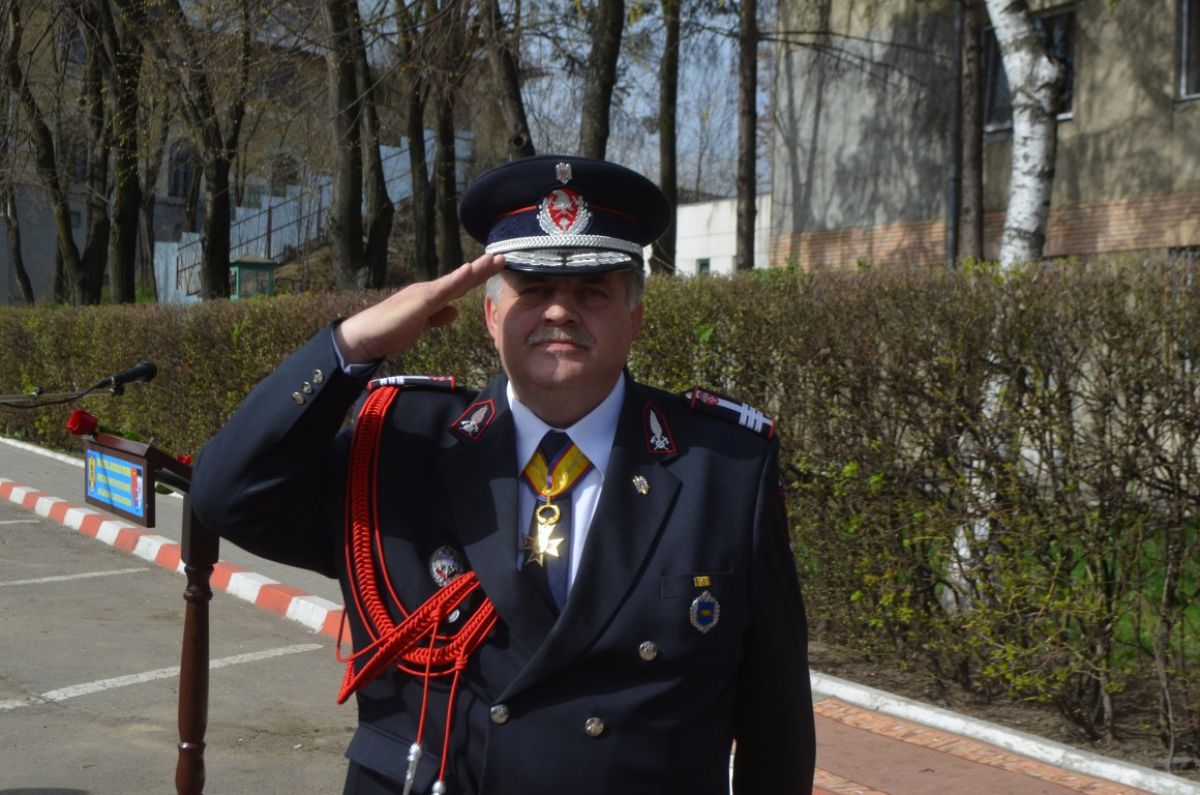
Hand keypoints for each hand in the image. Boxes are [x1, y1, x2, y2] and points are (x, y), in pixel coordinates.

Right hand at [334, 254, 504, 362]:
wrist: (366, 335)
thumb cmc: (390, 331)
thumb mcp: (421, 326)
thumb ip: (437, 317)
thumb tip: (455, 311)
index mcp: (432, 298)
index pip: (460, 286)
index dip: (479, 277)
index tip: (496, 267)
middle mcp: (430, 291)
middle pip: (462, 279)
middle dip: (483, 269)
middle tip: (504, 258)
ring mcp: (425, 294)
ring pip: (456, 280)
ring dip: (476, 270)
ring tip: (494, 259)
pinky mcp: (420, 301)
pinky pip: (442, 289)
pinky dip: (457, 279)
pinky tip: (470, 270)